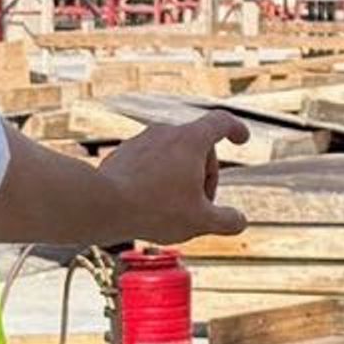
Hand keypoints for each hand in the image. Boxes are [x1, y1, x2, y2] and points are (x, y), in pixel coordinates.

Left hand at [101, 110, 247, 245]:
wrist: (100, 206)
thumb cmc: (153, 210)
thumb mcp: (200, 221)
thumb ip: (227, 221)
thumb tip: (240, 221)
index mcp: (190, 140)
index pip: (221, 121)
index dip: (236, 129)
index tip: (242, 139)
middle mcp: (165, 132)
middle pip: (197, 147)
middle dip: (205, 174)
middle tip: (200, 205)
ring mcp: (141, 141)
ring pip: (172, 156)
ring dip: (180, 178)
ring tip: (172, 209)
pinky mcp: (123, 154)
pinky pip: (149, 163)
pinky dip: (157, 180)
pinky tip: (150, 205)